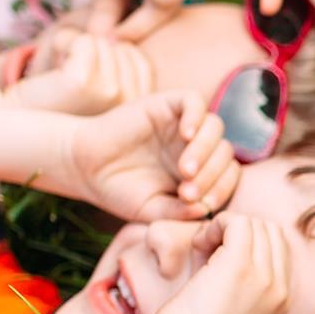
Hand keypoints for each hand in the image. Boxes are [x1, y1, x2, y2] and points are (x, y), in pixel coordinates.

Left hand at [4, 29, 154, 114]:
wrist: (13, 113)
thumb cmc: (51, 93)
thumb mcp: (97, 72)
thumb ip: (120, 53)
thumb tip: (114, 35)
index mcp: (139, 110)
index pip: (137, 59)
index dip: (105, 59)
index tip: (82, 83)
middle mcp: (132, 108)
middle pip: (121, 48)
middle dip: (90, 55)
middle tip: (66, 81)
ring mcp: (113, 98)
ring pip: (102, 42)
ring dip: (73, 50)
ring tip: (58, 78)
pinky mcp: (86, 86)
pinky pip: (83, 41)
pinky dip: (62, 43)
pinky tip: (50, 70)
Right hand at [62, 91, 237, 220]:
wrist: (85, 168)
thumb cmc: (121, 192)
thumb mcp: (155, 211)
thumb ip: (182, 212)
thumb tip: (207, 209)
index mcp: (200, 170)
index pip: (229, 175)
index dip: (222, 190)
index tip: (203, 205)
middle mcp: (195, 146)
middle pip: (225, 153)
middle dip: (212, 176)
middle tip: (188, 192)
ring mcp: (181, 124)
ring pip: (215, 127)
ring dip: (206, 151)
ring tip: (185, 171)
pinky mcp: (165, 104)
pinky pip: (193, 101)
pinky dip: (196, 116)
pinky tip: (185, 135)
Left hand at [142, 214, 291, 313]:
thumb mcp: (230, 308)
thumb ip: (239, 277)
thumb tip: (224, 235)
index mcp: (283, 300)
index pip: (281, 248)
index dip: (250, 242)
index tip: (219, 256)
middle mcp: (280, 288)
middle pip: (271, 231)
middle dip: (239, 230)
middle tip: (209, 249)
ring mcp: (264, 277)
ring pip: (254, 223)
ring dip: (225, 227)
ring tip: (202, 249)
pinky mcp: (239, 266)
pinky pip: (236, 221)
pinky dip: (216, 224)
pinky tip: (199, 244)